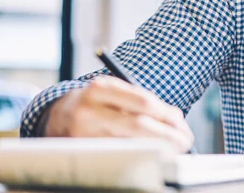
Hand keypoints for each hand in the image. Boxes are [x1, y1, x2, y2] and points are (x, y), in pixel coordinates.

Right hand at [45, 76, 194, 152]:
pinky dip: (140, 155)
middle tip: (184, 141)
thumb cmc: (99, 103)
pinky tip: (152, 154)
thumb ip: (143, 102)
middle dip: (167, 135)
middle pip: (139, 127)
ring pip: (131, 145)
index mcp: (100, 88)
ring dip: (157, 147)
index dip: (167, 115)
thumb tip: (176, 120)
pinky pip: (120, 156)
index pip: (143, 103)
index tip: (182, 123)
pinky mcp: (82, 153)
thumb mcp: (115, 92)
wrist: (58, 115)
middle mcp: (88, 111)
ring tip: (173, 148)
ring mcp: (82, 135)